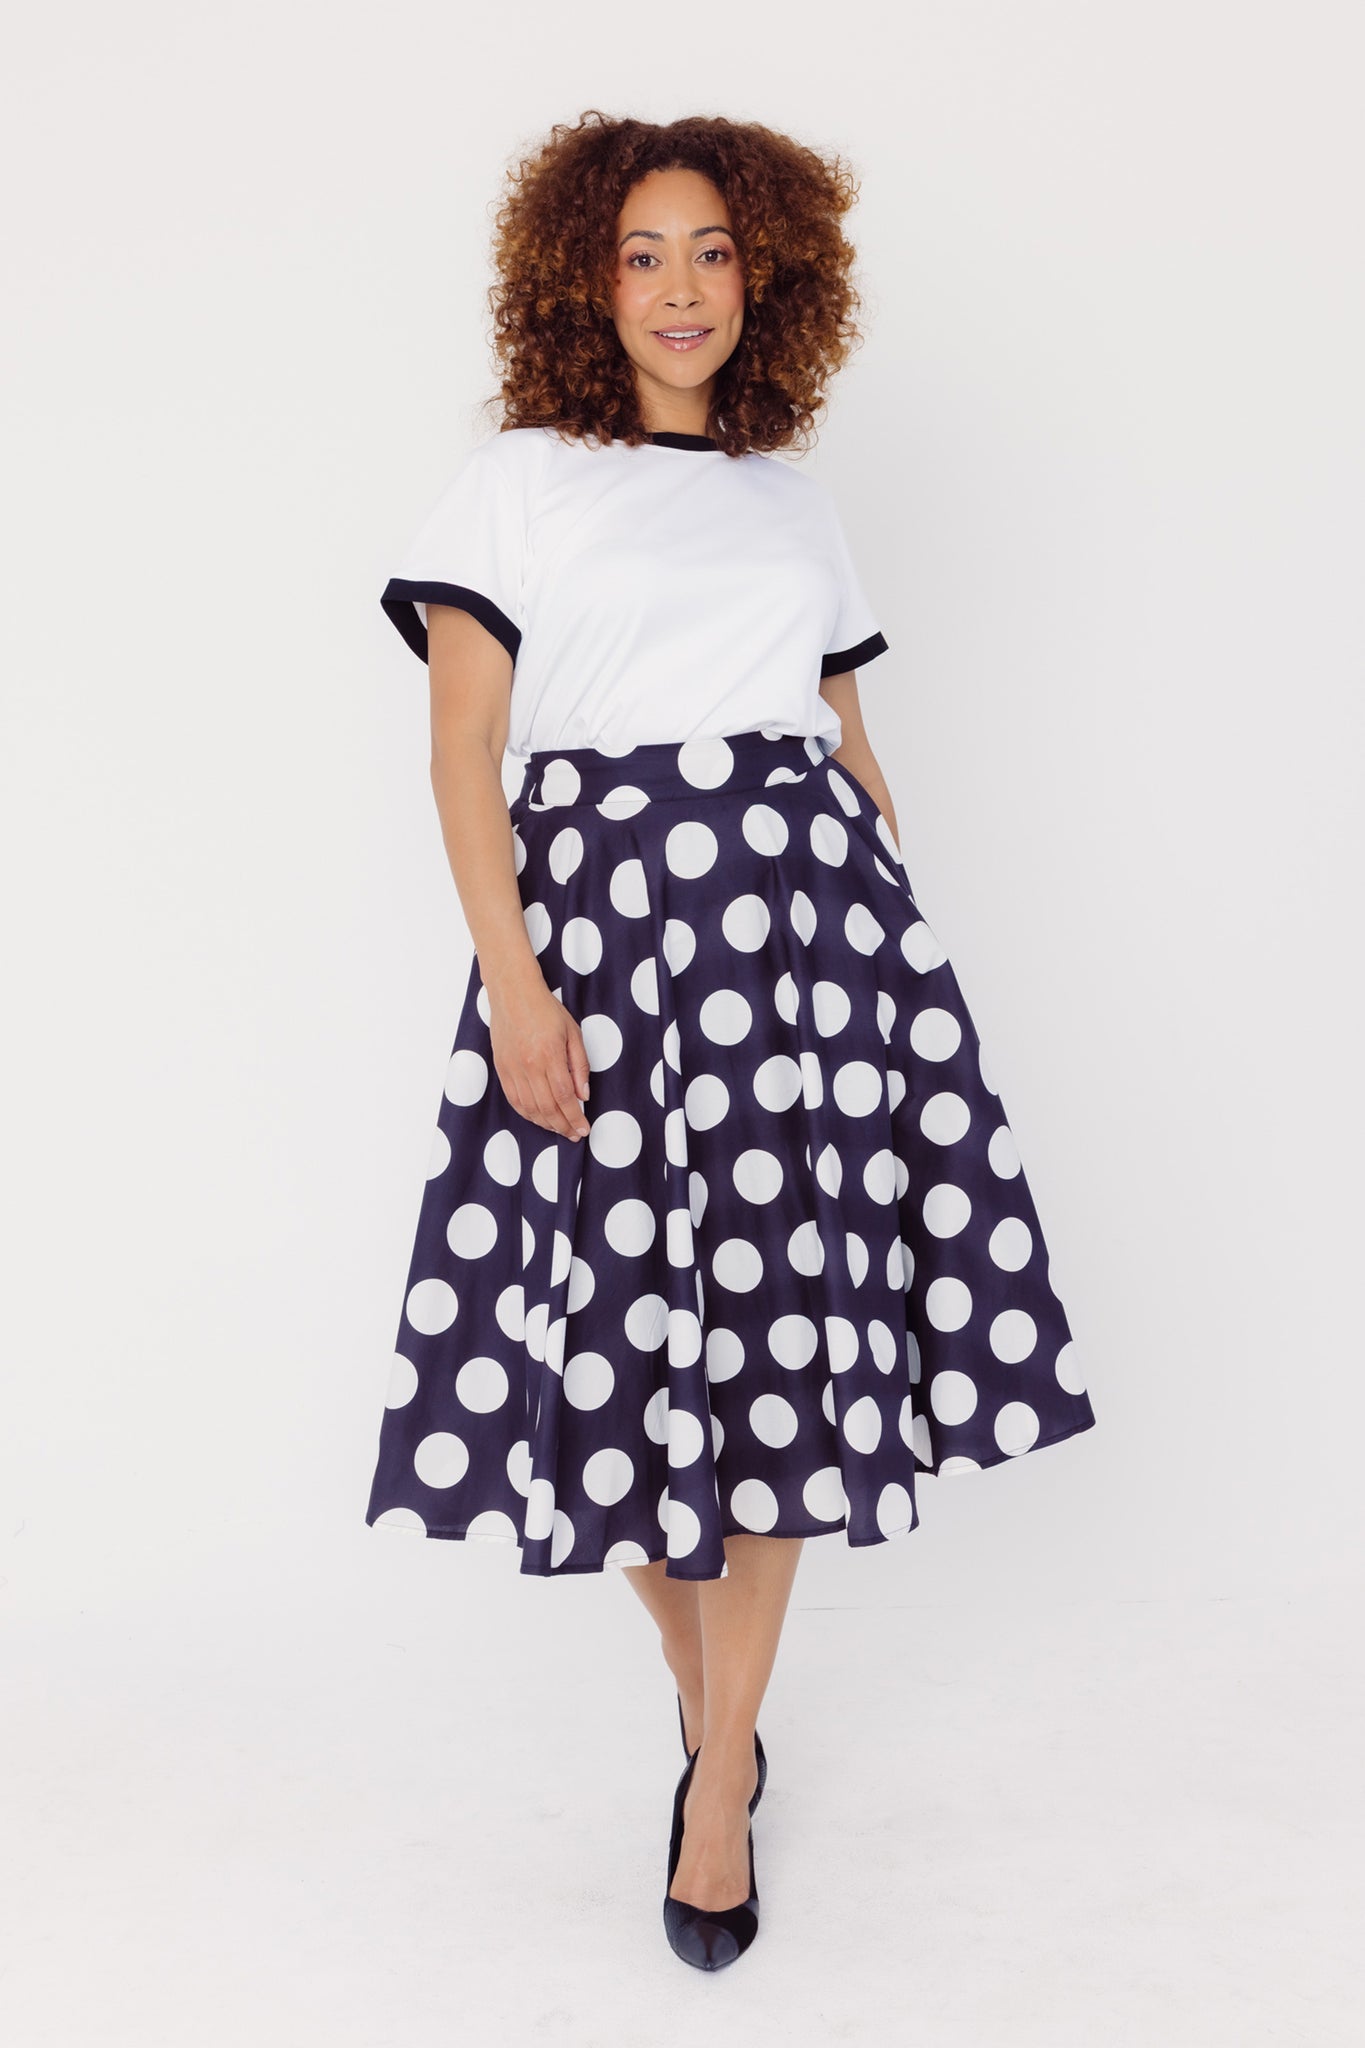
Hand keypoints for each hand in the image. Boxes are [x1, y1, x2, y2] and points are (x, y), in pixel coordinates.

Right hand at [487, 977, 591, 1140]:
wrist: (513, 993)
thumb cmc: (546, 1009)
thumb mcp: (573, 1033)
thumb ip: (580, 1066)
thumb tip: (583, 1095)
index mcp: (550, 1055)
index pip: (565, 1097)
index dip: (575, 1117)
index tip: (584, 1129)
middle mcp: (529, 1065)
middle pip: (547, 1108)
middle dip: (563, 1126)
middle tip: (574, 1134)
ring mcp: (512, 1068)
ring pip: (529, 1108)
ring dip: (545, 1123)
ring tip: (559, 1129)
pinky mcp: (501, 1068)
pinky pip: (513, 1100)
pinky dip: (527, 1114)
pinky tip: (538, 1118)